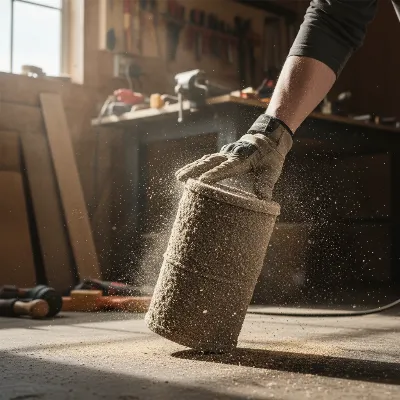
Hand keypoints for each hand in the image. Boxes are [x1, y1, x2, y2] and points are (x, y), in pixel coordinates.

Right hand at [176, 115, 292, 198]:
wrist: (267, 140)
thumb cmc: (270, 158)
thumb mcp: (272, 170)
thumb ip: (266, 184)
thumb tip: (264, 200)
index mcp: (242, 159)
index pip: (226, 167)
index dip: (215, 173)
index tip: (202, 180)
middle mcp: (230, 155)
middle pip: (209, 162)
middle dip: (194, 170)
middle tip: (180, 178)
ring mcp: (224, 154)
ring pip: (205, 160)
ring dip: (191, 167)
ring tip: (178, 177)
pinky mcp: (221, 156)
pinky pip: (206, 161)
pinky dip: (195, 166)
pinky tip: (186, 172)